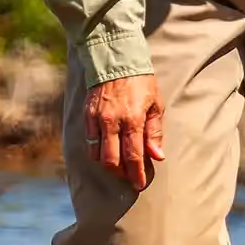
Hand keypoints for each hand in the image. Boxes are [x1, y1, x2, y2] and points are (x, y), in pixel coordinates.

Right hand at [84, 74, 164, 190]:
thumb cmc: (141, 82)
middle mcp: (113, 121)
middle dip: (121, 173)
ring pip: (97, 155)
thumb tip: (157, 156)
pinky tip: (106, 150)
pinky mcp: (87, 115)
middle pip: (112, 160)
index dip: (136, 174)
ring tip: (118, 164)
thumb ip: (155, 132)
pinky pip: (89, 142)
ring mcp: (97, 119)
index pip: (133, 155)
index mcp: (133, 119)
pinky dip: (97, 151)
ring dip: (108, 164)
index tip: (139, 184)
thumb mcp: (156, 104)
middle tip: (129, 176)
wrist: (116, 60)